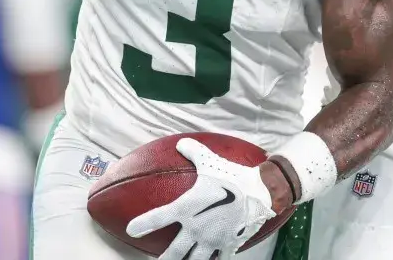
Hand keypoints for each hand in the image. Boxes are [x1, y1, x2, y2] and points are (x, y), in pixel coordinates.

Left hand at [126, 138, 276, 259]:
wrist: (260, 192)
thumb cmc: (233, 177)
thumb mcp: (210, 161)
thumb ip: (194, 152)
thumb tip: (181, 144)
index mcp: (188, 208)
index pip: (160, 217)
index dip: (143, 224)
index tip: (131, 230)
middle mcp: (197, 228)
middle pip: (175, 252)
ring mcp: (212, 239)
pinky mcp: (228, 244)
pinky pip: (219, 259)